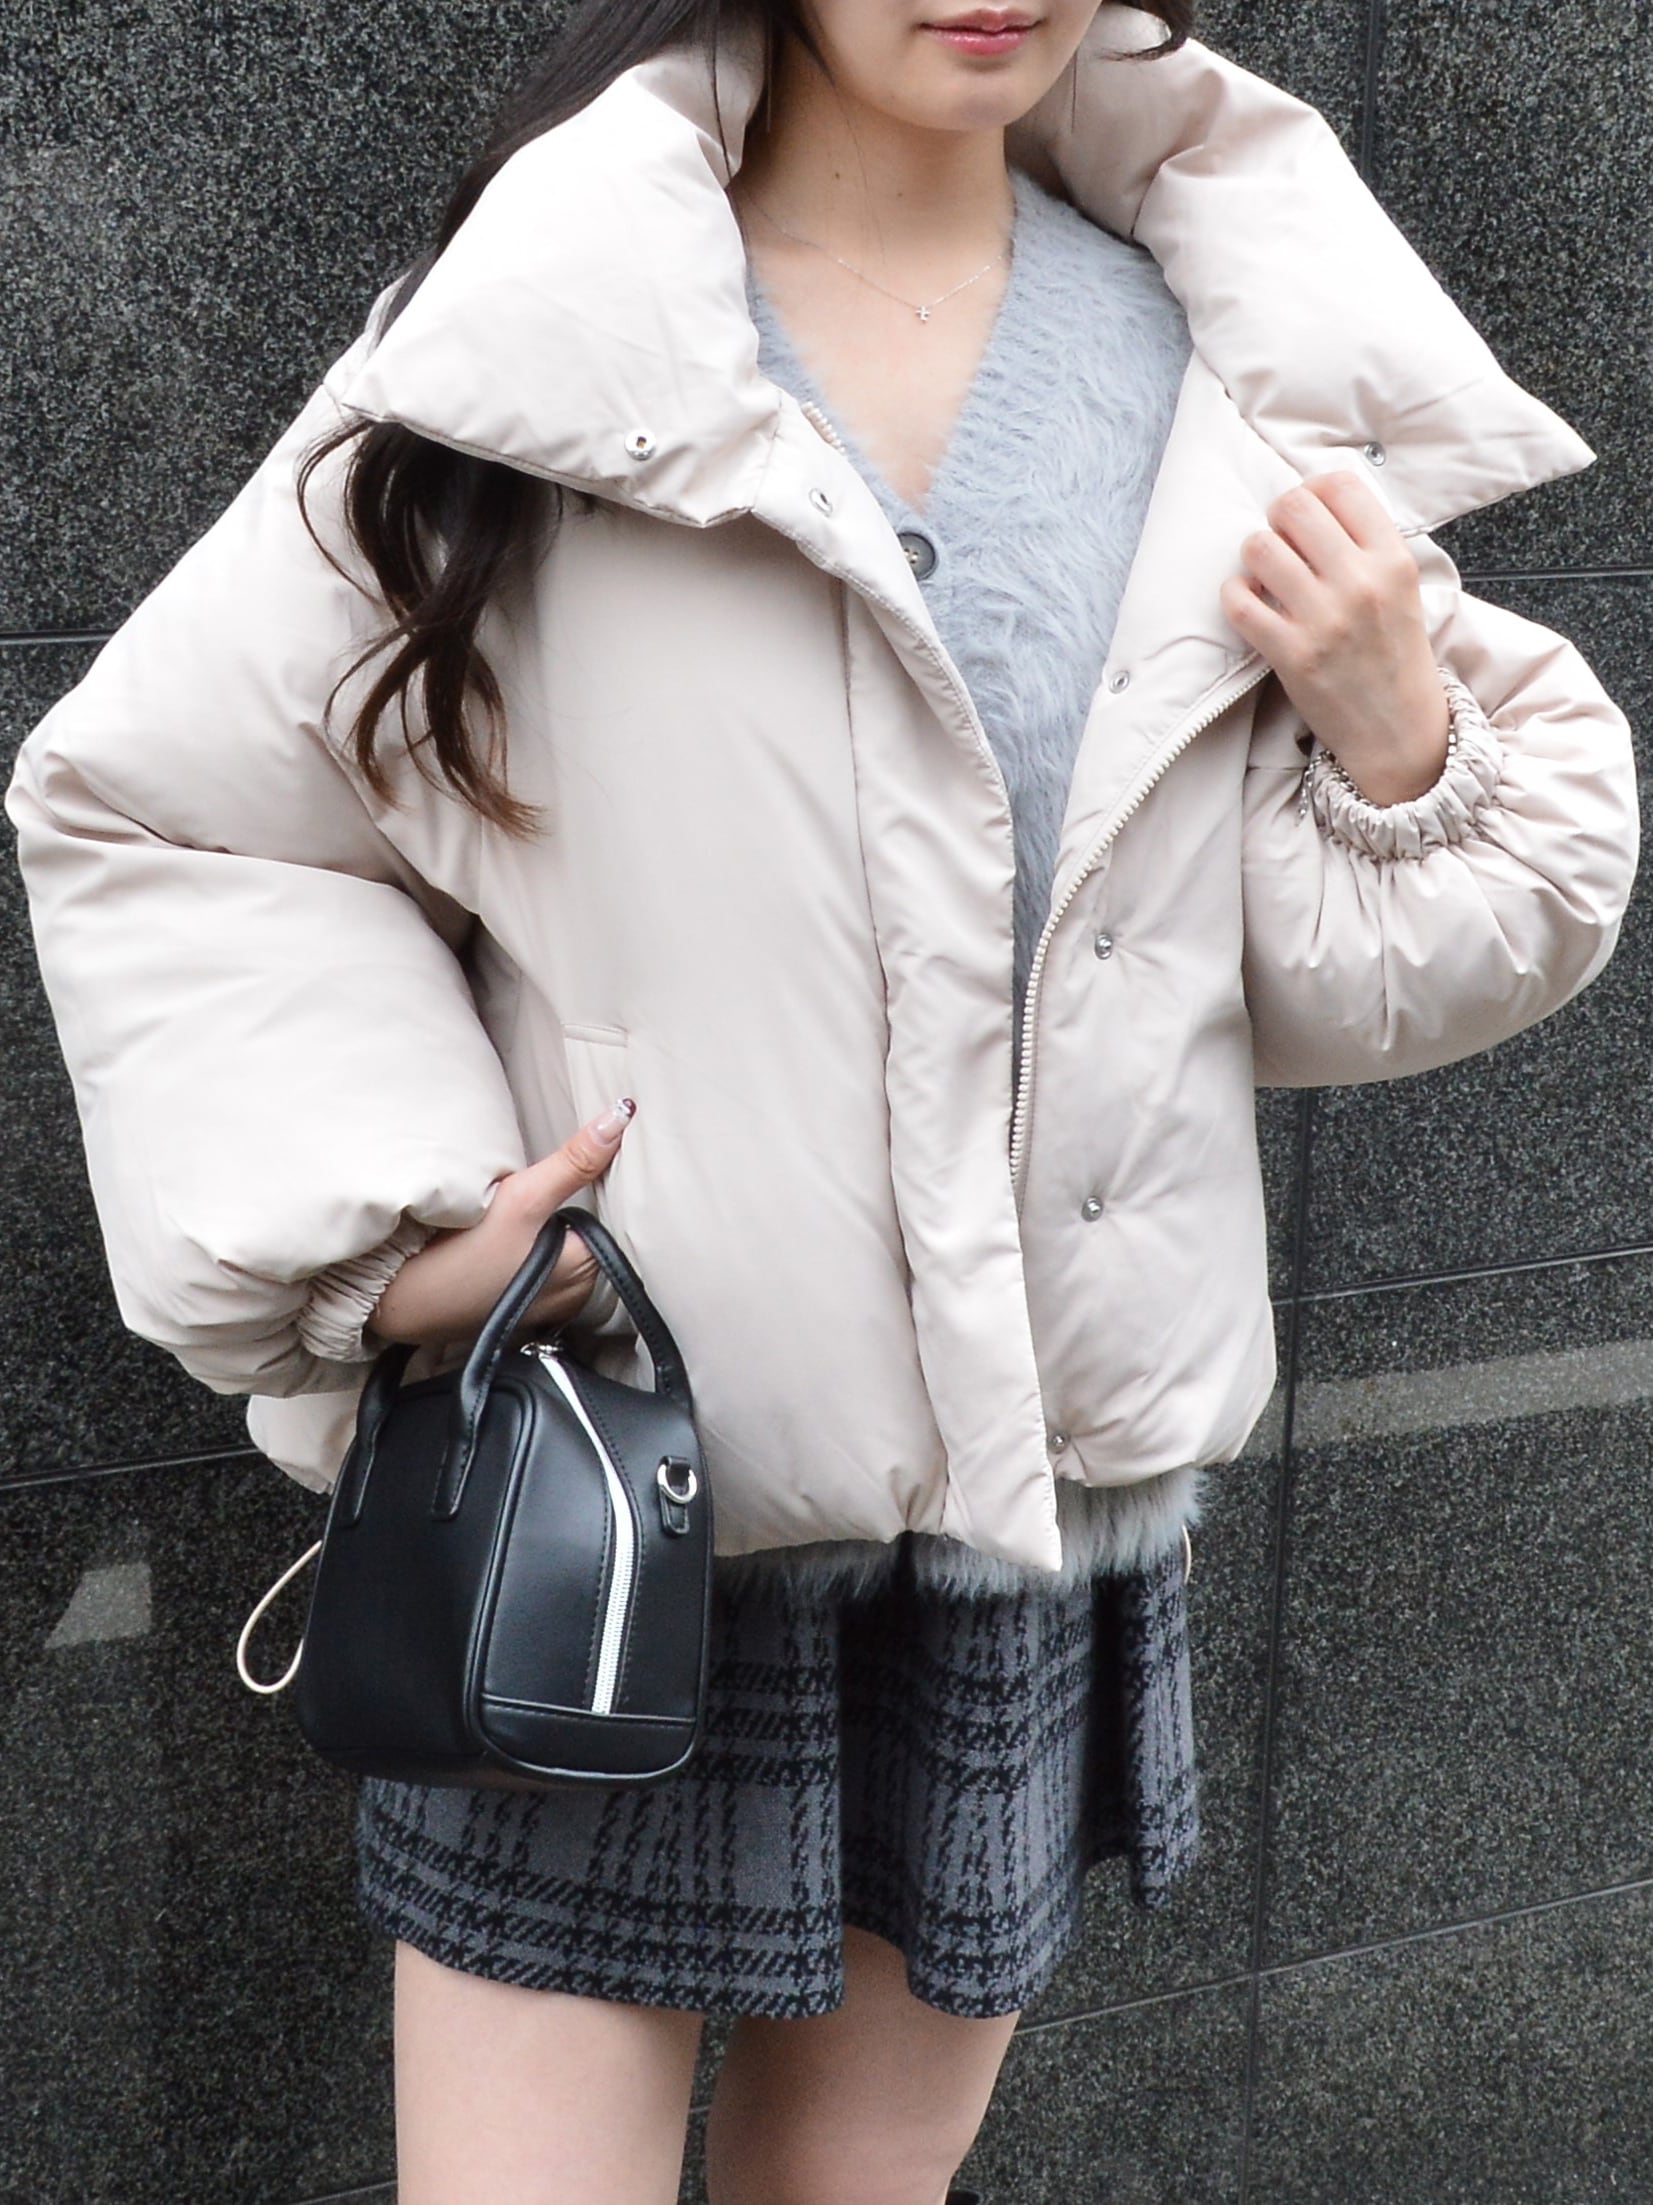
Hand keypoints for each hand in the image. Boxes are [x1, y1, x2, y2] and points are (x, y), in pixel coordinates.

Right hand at [370, 1098, 635, 1347]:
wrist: (399, 1303)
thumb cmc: (460, 1255)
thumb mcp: (521, 1198)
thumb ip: (574, 1161)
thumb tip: (621, 1115)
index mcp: (588, 1268)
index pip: (616, 1214)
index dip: (603, 1184)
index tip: (589, 1160)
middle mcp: (578, 1294)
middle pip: (592, 1231)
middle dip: (576, 1206)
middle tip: (545, 1185)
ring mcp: (551, 1306)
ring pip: (568, 1250)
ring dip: (555, 1229)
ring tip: (526, 1213)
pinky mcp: (524, 1309)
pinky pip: (545, 1270)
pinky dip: (537, 1251)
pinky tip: (512, 1239)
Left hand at [1220, 471, 1450, 806]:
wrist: (1398, 729)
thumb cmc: (1394, 655)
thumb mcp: (1401, 589)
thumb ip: (1367, 545)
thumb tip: (1314, 502)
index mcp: (1392, 560)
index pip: (1341, 486)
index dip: (1313, 489)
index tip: (1307, 510)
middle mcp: (1360, 583)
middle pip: (1294, 507)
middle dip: (1278, 518)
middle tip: (1281, 541)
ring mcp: (1323, 619)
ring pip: (1260, 547)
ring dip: (1254, 556)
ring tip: (1266, 574)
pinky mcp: (1291, 654)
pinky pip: (1239, 601)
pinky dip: (1236, 595)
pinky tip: (1251, 603)